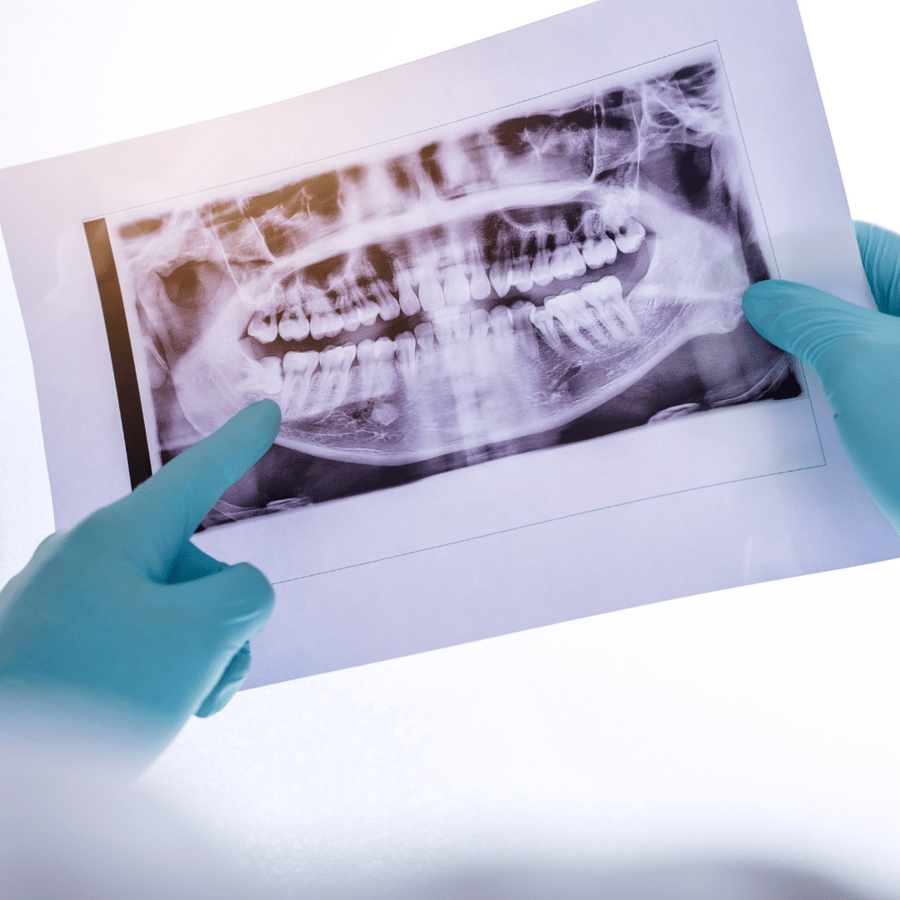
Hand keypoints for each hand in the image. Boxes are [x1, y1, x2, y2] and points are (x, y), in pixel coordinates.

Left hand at [0, 399, 280, 769]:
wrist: (5, 780)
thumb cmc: (89, 696)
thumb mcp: (201, 636)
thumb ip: (247, 595)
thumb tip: (236, 598)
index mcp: (118, 537)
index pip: (197, 475)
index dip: (240, 443)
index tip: (264, 410)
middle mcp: (89, 559)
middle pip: (198, 570)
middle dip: (222, 626)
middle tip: (203, 681)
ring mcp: (69, 603)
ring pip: (173, 612)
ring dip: (197, 659)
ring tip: (174, 704)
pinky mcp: (58, 645)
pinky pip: (137, 641)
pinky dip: (162, 673)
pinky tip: (151, 710)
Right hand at [743, 222, 899, 533]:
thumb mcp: (860, 362)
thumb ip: (808, 319)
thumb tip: (766, 298)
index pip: (861, 248)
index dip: (802, 253)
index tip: (747, 270)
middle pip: (852, 304)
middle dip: (793, 315)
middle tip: (736, 324)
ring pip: (850, 356)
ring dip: (803, 366)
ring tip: (747, 372)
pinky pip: (856, 400)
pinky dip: (821, 405)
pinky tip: (781, 418)